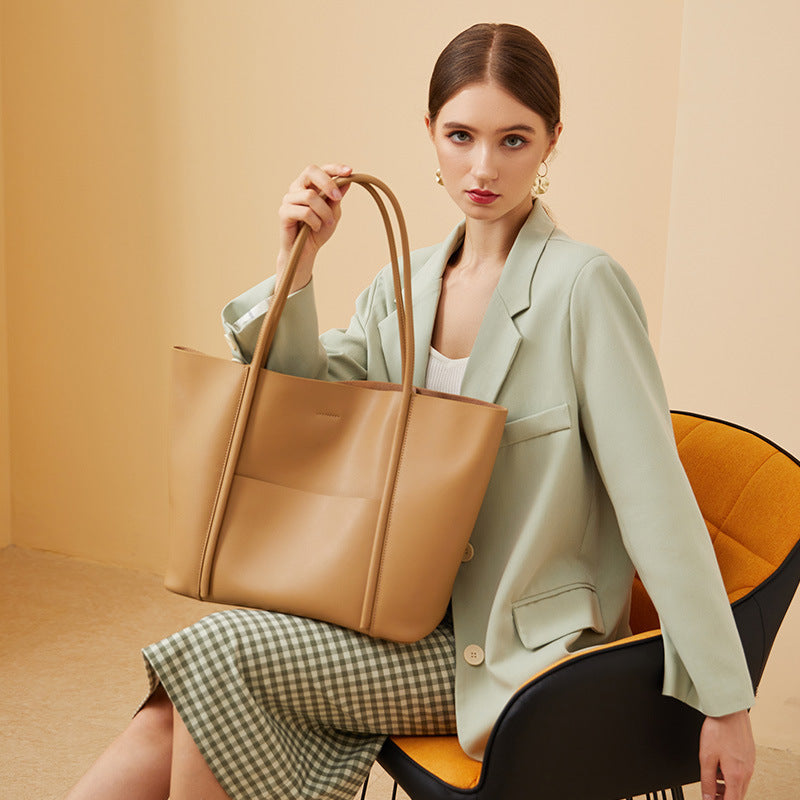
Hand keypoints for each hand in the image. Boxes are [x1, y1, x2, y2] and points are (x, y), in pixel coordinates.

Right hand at [277, 163, 352, 292]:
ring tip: (327, 223)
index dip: (334, 168)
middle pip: (311, 171)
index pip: (320, 169)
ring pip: (310, 195)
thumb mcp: (333, 213)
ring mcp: (288, 199)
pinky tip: (314, 228)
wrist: (305, 251)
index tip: (349, 171)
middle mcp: (297, 188)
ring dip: (324, 212)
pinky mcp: (283, 212)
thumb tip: (347, 182)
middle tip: (338, 198)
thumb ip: (337, 198)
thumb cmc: (318, 231)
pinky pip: (304, 212)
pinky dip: (315, 221)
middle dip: (328, 183)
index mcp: (309, 185)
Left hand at [698, 710, 754, 799]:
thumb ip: (707, 780)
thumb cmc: (718, 729)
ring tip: (714, 780)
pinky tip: (721, 767)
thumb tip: (707, 797)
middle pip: (737, 795)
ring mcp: (750, 763)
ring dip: (728, 787)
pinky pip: (743, 772)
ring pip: (740, 784)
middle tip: (711, 794)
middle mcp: (746, 771)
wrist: (729, 710)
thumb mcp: (706, 757)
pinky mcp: (750, 755)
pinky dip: (732, 776)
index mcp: (736, 775)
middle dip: (724, 797)